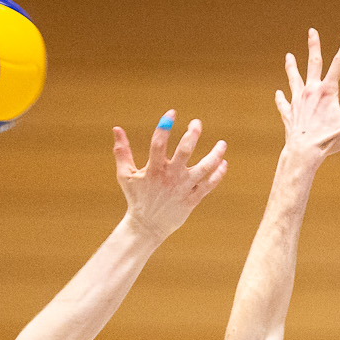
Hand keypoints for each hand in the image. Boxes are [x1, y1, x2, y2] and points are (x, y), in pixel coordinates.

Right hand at [113, 112, 228, 241]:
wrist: (146, 227)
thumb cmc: (136, 198)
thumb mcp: (125, 175)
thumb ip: (122, 152)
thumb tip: (116, 128)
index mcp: (154, 169)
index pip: (159, 142)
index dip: (165, 126)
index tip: (171, 113)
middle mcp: (170, 176)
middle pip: (185, 151)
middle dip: (192, 134)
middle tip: (197, 123)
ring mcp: (183, 188)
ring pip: (204, 168)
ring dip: (215, 155)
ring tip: (222, 144)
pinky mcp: (192, 199)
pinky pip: (209, 185)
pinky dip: (218, 174)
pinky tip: (223, 162)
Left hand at [277, 29, 339, 160]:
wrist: (303, 152)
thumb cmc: (328, 139)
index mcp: (327, 91)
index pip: (339, 64)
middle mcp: (311, 91)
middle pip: (313, 63)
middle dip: (313, 46)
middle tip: (311, 31)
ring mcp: (297, 101)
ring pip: (293, 79)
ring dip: (291, 67)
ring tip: (288, 56)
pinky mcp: (289, 114)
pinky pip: (284, 103)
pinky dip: (281, 98)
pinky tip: (278, 93)